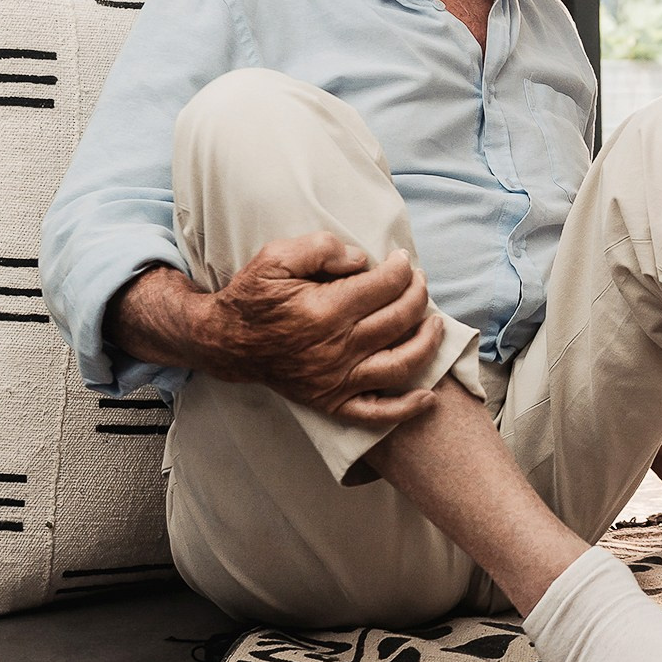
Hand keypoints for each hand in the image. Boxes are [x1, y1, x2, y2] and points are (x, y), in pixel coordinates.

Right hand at [208, 232, 444, 425]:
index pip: (385, 285)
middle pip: (399, 319)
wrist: (227, 342)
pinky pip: (376, 413)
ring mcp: (336, 379)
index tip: (402, 260)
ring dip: (427, 342)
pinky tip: (428, 396)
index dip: (401, 268)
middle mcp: (336, 348)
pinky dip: (406, 409)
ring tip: (435, 323)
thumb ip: (321, 248)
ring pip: (400, 364)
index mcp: (324, 310)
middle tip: (418, 281)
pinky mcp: (332, 401)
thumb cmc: (254, 297)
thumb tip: (362, 259)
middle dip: (418, 294)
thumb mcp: (276, 257)